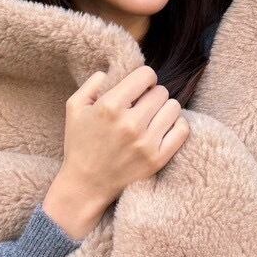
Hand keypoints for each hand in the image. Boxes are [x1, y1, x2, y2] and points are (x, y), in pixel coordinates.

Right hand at [60, 65, 190, 207]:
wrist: (86, 184)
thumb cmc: (80, 143)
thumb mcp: (74, 107)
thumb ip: (92, 83)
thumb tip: (111, 72)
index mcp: (110, 106)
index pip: (146, 75)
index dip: (144, 78)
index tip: (139, 88)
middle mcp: (130, 123)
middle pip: (161, 91)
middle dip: (152, 95)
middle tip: (142, 106)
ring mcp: (146, 142)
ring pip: (174, 107)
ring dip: (164, 109)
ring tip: (152, 117)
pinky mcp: (157, 159)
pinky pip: (182, 130)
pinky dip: (176, 125)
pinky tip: (163, 128)